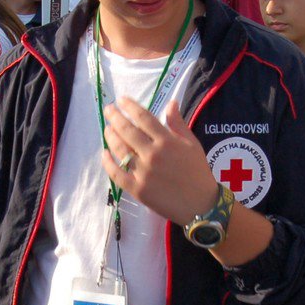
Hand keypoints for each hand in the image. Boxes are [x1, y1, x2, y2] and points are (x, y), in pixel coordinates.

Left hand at [102, 98, 219, 225]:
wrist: (200, 204)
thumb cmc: (197, 172)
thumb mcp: (192, 144)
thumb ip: (178, 123)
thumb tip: (171, 102)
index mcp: (167, 141)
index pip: (143, 118)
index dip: (130, 106)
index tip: (121, 100)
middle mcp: (153, 154)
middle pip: (127, 131)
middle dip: (115, 117)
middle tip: (108, 110)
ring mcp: (144, 173)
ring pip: (120, 150)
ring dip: (110, 137)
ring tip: (107, 129)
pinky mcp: (137, 189)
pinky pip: (117, 174)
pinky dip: (108, 163)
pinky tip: (104, 154)